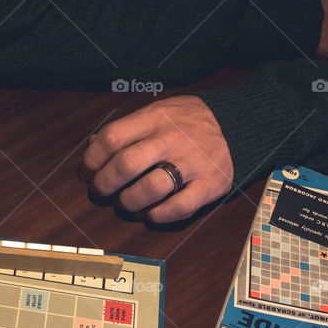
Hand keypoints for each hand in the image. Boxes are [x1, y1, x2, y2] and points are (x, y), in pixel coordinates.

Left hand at [80, 96, 233, 223]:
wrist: (241, 123)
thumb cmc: (188, 123)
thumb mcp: (158, 112)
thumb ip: (128, 128)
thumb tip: (93, 147)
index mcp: (155, 118)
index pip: (111, 138)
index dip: (91, 160)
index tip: (87, 172)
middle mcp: (172, 139)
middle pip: (125, 165)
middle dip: (104, 184)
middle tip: (100, 191)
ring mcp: (192, 163)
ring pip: (148, 189)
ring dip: (128, 201)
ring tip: (125, 202)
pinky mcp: (209, 185)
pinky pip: (176, 208)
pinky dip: (156, 215)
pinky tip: (149, 212)